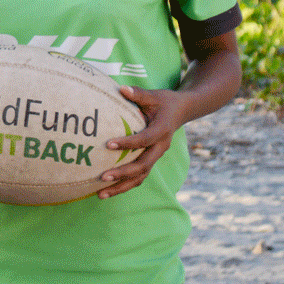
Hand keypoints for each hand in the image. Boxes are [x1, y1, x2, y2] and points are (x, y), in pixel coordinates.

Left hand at [97, 84, 184, 198]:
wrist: (182, 111)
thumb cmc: (165, 102)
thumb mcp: (154, 95)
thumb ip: (138, 94)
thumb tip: (121, 89)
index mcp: (161, 131)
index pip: (144, 140)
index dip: (127, 144)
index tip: (108, 144)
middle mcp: (160, 148)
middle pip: (142, 166)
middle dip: (123, 173)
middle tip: (103, 177)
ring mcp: (156, 156)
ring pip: (140, 177)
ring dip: (121, 186)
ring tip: (100, 194)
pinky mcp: (151, 160)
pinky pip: (139, 177)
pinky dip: (124, 185)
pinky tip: (107, 191)